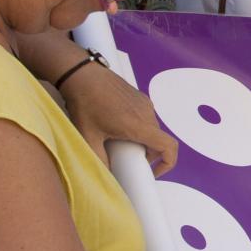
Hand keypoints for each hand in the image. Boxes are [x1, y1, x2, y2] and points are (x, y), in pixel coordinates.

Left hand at [60, 60, 178, 175]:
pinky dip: (138, 126)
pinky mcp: (139, 97)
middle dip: (147, 153)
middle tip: (125, 157)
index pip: (169, 147)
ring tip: (117, 140)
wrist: (81, 74)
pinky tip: (115, 124)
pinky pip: (146, 117)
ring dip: (141, 139)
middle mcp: (147, 114)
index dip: (167, 164)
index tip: (152, 172)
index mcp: (139, 126)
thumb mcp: (88, 136)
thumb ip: (98, 159)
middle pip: (158, 140)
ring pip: (151, 129)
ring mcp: (144, 104)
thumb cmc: (84, 102)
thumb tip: (104, 177)